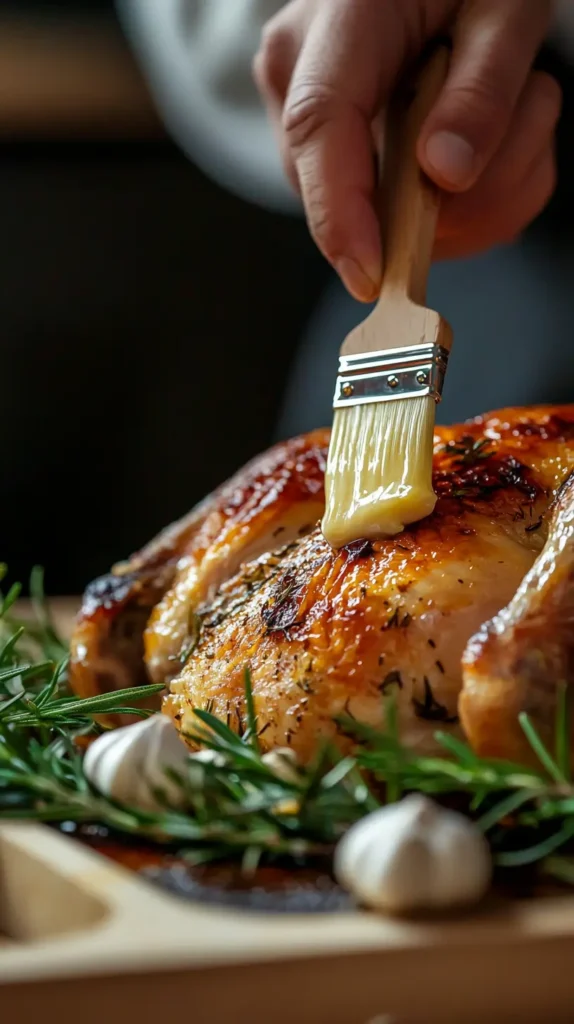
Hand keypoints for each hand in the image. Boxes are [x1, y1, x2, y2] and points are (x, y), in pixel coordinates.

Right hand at [253, 0, 560, 300]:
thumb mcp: (506, 6)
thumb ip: (483, 87)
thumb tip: (445, 173)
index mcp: (337, 21)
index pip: (318, 125)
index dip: (340, 213)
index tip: (372, 273)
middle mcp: (302, 74)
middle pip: (352, 188)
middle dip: (447, 200)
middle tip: (521, 125)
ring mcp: (310, 119)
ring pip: (379, 214)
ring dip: (473, 195)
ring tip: (509, 111)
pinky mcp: (337, 156)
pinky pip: (393, 215)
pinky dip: (465, 200)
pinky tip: (485, 139)